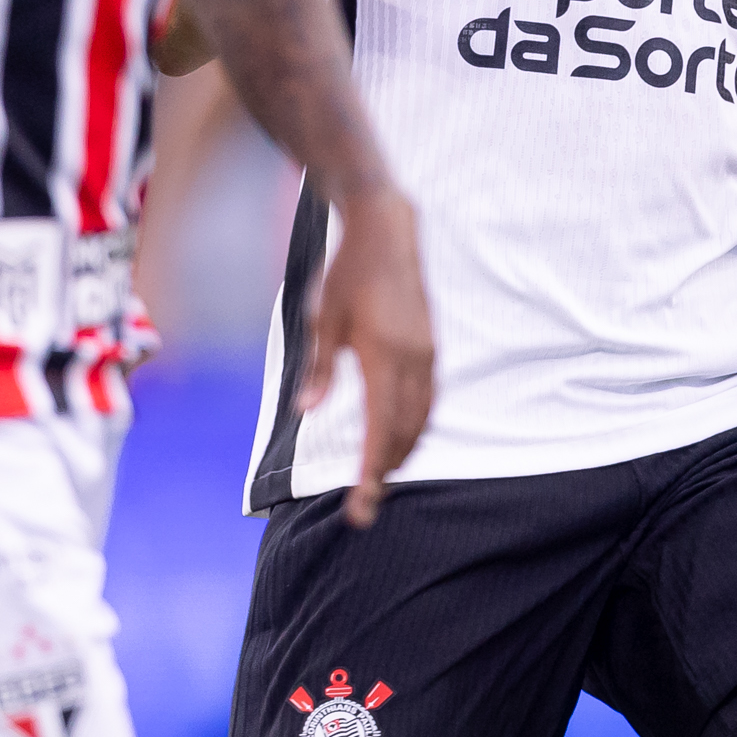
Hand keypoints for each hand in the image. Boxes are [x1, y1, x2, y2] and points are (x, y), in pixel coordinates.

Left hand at [301, 186, 433, 526]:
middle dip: (386, 472)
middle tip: (366, 505)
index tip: (362, 505)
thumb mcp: (321, 320)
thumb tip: (305, 411)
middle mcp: (413, 360)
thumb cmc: (347, 274)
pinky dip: (414, 425)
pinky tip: (399, 434)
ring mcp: (427, 354)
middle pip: (405, 432)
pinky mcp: (430, 347)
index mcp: (383, 356)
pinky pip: (428, 399)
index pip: (380, 430)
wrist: (387, 232)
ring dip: (404, 450)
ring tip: (381, 475)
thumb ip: (318, 369)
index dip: (371, 472)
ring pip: (422, 418)